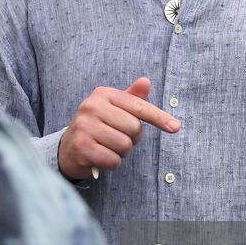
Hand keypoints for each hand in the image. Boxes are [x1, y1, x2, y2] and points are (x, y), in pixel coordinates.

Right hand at [58, 77, 181, 180]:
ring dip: (122, 152)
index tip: (176, 127)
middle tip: (119, 138)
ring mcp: (84, 127)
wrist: (69, 147)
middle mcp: (91, 107)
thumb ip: (132, 98)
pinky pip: (114, 160)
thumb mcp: (115, 109)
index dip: (159, 118)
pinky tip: (101, 157)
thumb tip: (146, 81)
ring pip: (125, 145)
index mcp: (103, 94)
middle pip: (134, 128)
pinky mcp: (82, 147)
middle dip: (132, 138)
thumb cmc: (99, 126)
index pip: (138, 106)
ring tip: (109, 147)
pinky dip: (113, 163)